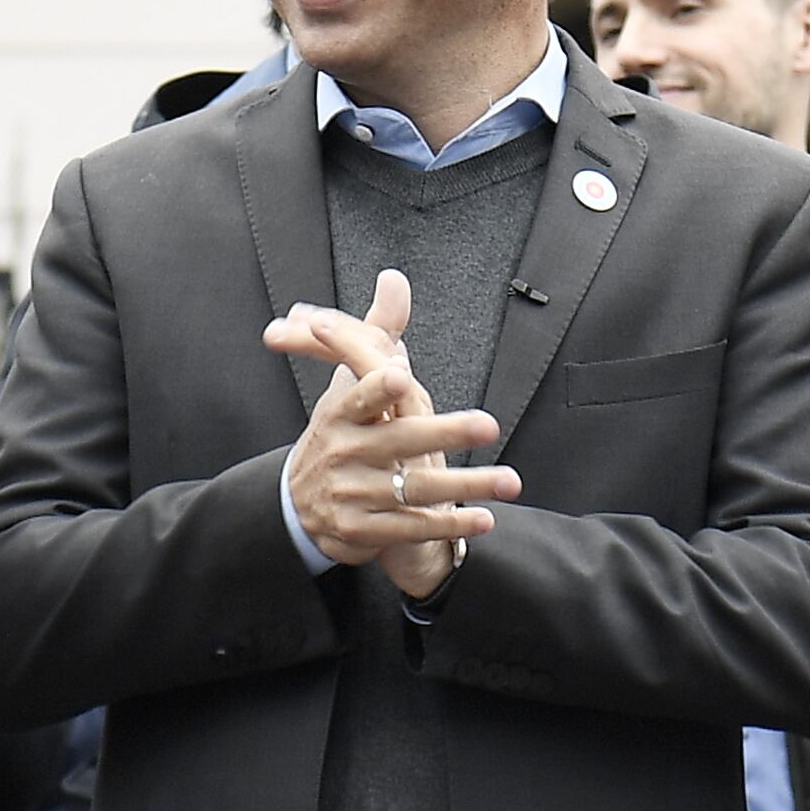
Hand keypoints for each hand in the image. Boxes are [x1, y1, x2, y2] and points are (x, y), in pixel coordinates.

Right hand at [268, 268, 515, 603]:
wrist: (300, 510)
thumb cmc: (339, 435)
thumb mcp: (349, 386)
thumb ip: (376, 334)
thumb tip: (394, 280)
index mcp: (339, 414)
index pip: (357, 397)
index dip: (378, 390)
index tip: (402, 379)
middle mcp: (344, 453)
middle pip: (400, 440)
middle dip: (444, 433)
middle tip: (488, 425)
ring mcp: (352, 494)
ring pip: (415, 489)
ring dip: (467, 485)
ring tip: (508, 480)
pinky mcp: (364, 530)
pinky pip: (414, 526)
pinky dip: (451, 524)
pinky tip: (485, 519)